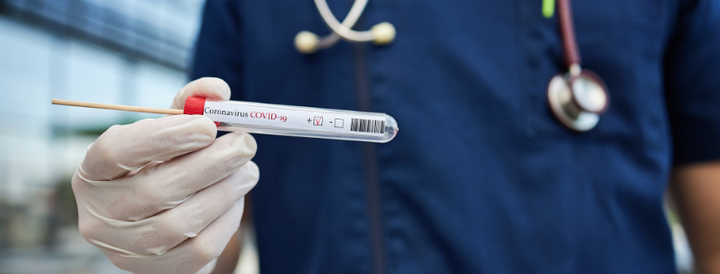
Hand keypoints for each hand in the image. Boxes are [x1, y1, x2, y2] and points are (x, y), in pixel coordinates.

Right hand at [72, 78, 258, 273]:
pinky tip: (235, 200)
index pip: (115, 152)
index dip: (163, 137)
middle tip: (246, 144)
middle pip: (154, 191)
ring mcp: (123, 249)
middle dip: (209, 165)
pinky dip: (225, 222)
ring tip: (248, 170)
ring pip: (180, 224)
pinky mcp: (153, 272)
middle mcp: (98, 214)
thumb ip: (192, 104)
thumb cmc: (163, 164)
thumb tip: (218, 91)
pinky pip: (198, 251)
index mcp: (93, 171)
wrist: (161, 217)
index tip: (208, 125)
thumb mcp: (171, 131)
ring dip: (224, 192)